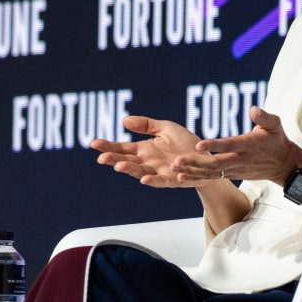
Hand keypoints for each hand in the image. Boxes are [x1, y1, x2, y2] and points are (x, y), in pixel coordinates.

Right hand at [90, 115, 204, 187]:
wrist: (207, 157)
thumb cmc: (186, 143)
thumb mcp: (166, 128)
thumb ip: (146, 125)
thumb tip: (124, 121)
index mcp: (144, 149)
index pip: (122, 148)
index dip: (108, 146)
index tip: (93, 143)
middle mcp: (148, 162)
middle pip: (127, 161)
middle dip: (114, 160)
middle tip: (101, 158)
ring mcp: (158, 171)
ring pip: (140, 171)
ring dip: (130, 170)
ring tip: (119, 166)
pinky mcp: (172, 179)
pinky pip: (161, 181)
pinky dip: (153, 180)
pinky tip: (145, 178)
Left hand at [178, 107, 301, 184]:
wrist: (283, 165)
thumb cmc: (277, 140)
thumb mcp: (275, 125)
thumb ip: (264, 117)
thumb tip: (253, 109)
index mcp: (249, 144)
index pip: (230, 145)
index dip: (214, 145)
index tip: (198, 145)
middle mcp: (240, 159)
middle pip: (216, 163)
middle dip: (195, 162)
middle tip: (177, 160)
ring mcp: (236, 170)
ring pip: (212, 173)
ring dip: (193, 171)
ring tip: (175, 169)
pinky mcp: (233, 175)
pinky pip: (213, 178)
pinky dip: (198, 177)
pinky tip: (182, 177)